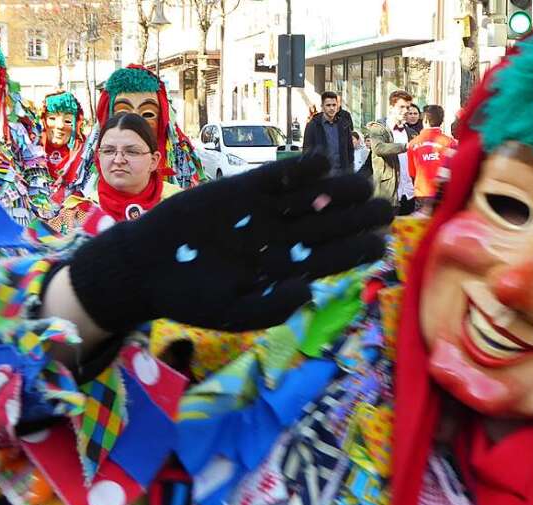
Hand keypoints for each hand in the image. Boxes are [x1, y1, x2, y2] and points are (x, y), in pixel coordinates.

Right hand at [67, 154, 392, 333]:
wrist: (148, 267)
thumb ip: (273, 307)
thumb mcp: (233, 313)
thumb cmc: (191, 298)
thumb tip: (310, 291)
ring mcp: (266, 213)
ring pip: (311, 198)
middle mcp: (283, 240)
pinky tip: (323, 164)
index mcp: (286, 271)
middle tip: (384, 209)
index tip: (379, 244)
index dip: (356, 251)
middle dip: (358, 217)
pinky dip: (300, 169)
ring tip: (362, 184)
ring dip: (338, 190)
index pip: (331, 260)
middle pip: (330, 226)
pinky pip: (279, 177)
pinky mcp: (245, 189)